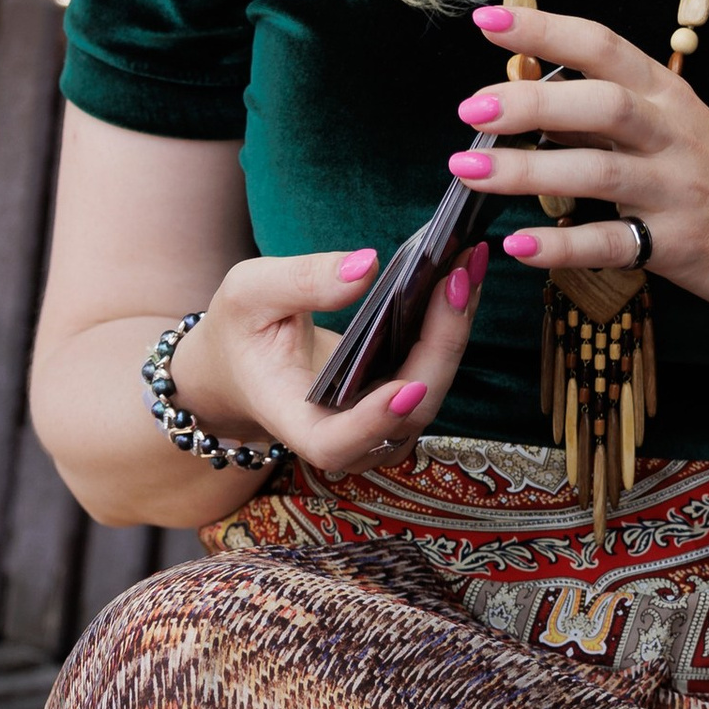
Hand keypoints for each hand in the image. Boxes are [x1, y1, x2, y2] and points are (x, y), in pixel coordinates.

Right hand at [168, 241, 486, 481]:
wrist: (244, 361)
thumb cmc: (240, 333)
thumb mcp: (249, 293)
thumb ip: (302, 281)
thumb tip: (367, 266)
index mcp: (293, 421)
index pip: (334, 444)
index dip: (371, 425)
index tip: (406, 388)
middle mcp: (345, 433)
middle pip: (406, 413)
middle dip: (441, 345)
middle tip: (457, 279)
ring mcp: (378, 422)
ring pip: (432, 391)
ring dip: (457, 329)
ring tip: (468, 265)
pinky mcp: (400, 398)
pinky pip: (436, 368)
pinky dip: (453, 322)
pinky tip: (463, 273)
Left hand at [447, 2, 708, 329]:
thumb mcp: (673, 126)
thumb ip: (608, 109)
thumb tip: (522, 91)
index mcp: (667, 95)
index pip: (604, 47)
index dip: (545, 30)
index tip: (487, 21)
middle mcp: (674, 135)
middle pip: (601, 104)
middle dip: (532, 103)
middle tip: (471, 110)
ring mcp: (678, 191)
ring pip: (600, 172)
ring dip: (528, 172)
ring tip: (469, 172)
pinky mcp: (678, 246)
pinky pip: (612, 244)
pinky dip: (560, 246)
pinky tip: (516, 246)